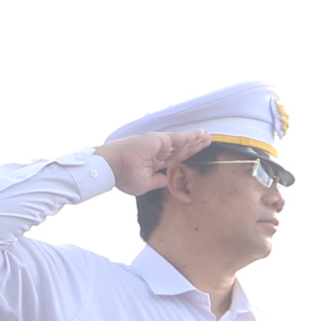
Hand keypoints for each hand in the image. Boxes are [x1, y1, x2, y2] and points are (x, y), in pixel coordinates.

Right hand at [94, 127, 212, 194]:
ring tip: (207, 136)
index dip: (188, 154)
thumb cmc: (124, 177)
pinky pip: (177, 139)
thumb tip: (167, 180)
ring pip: (181, 142)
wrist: (113, 168)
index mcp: (155, 162)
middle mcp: (158, 152)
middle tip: (208, 139)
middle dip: (195, 144)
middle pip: (182, 148)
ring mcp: (158, 145)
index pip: (176, 157)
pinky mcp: (157, 139)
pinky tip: (198, 136)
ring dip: (195, 139)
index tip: (198, 150)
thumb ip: (157, 181)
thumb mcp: (145, 184)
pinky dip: (188, 137)